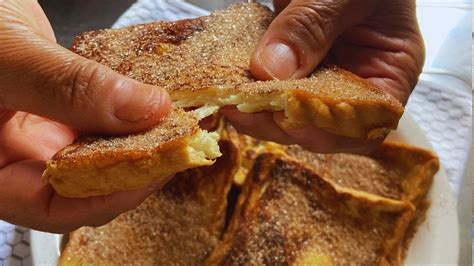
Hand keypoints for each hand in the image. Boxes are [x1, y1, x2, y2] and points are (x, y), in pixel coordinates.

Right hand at [0, 0, 170, 231]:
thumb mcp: (4, 57)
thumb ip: (68, 88)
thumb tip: (142, 111)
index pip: (53, 208)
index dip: (109, 196)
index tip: (156, 169)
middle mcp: (20, 154)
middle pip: (88, 181)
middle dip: (136, 166)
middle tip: (177, 141)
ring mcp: (44, 128)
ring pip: (102, 149)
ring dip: (140, 137)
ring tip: (174, 120)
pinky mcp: (63, 104)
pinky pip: (103, 115)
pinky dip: (129, 109)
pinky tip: (152, 98)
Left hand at [223, 0, 423, 152]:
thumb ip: (313, 25)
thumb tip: (272, 70)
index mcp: (389, 68)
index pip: (364, 123)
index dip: (327, 131)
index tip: (285, 117)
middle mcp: (353, 77)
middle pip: (318, 123)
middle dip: (276, 120)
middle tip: (239, 106)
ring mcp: (320, 69)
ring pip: (286, 106)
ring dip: (254, 104)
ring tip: (225, 92)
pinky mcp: (292, 57)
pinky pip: (268, 79)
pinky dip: (246, 81)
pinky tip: (226, 75)